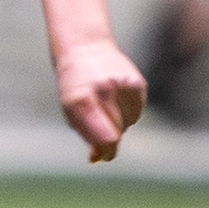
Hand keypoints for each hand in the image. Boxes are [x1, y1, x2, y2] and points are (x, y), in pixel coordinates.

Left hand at [52, 35, 146, 163]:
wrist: (85, 48)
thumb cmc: (75, 86)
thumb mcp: (71, 110)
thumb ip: (87, 134)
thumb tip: (100, 159)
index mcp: (80, 99)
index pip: (104, 136)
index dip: (105, 151)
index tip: (102, 155)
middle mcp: (104, 90)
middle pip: (116, 133)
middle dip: (110, 140)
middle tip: (100, 127)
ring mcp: (123, 84)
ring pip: (128, 124)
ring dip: (119, 123)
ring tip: (105, 105)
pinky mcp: (137, 82)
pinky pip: (137, 113)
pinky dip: (128, 112)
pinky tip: (117, 99)